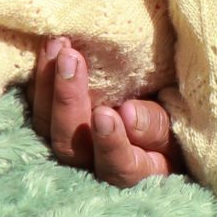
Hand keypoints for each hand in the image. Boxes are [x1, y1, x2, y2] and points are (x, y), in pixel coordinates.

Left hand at [28, 36, 181, 186]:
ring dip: (48, 84)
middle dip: (68, 101)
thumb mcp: (178, 128)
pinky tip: (48, 48)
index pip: (119, 168)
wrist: (158, 112)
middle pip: (71, 146)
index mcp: (133, 171)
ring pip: (46, 126)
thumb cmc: (175, 124)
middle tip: (72, 59)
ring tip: (57, 45)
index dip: (110, 144)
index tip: (106, 114)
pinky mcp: (55, 123)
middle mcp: (93, 165)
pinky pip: (39, 105)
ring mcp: (70, 144)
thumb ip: (157, 126)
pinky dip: (40, 77)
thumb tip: (128, 114)